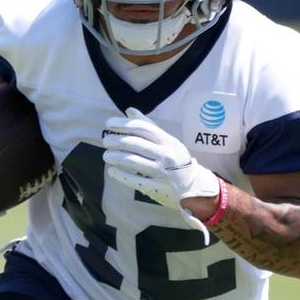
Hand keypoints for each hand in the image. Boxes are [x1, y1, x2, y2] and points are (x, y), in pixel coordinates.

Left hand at [102, 107, 219, 214]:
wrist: (194, 186)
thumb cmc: (177, 160)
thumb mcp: (168, 140)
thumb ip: (149, 126)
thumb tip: (129, 111)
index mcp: (168, 141)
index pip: (142, 127)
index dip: (123, 124)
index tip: (109, 124)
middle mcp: (165, 155)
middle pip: (134, 144)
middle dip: (116, 141)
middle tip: (106, 141)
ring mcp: (161, 172)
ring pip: (132, 161)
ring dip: (115, 157)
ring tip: (106, 156)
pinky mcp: (157, 188)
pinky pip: (134, 180)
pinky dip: (120, 175)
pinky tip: (112, 171)